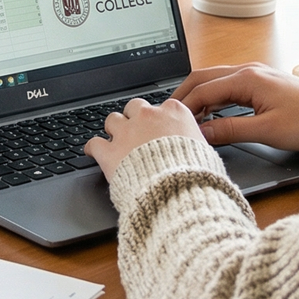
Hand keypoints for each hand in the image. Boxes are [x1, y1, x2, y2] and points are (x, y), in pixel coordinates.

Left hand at [83, 96, 206, 179]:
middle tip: (136, 133)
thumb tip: (198, 147)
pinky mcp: (110, 152)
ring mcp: (127, 132)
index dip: (158, 119)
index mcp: (173, 113)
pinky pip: (94, 143)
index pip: (162, 107)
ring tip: (115, 141)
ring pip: (112, 120)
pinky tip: (92, 152)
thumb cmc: (195, 174)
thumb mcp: (206, 153)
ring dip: (114, 130)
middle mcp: (148, 116)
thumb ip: (195, 142)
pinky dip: (92, 148)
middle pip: (134, 107)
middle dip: (134, 118)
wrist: (177, 191)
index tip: (158, 128)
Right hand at [172, 63, 298, 152]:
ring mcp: (252, 73)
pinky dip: (211, 95)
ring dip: (197, 94)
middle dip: (184, 95)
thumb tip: (203, 133)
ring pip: (213, 79)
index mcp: (246, 79)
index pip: (204, 90)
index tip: (174, 121)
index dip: (186, 106)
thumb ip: (230, 130)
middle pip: (203, 77)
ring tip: (186, 114)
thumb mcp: (266, 131)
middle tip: (169, 112)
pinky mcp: (258, 81)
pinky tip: (209, 110)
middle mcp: (247, 70)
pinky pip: (225, 83)